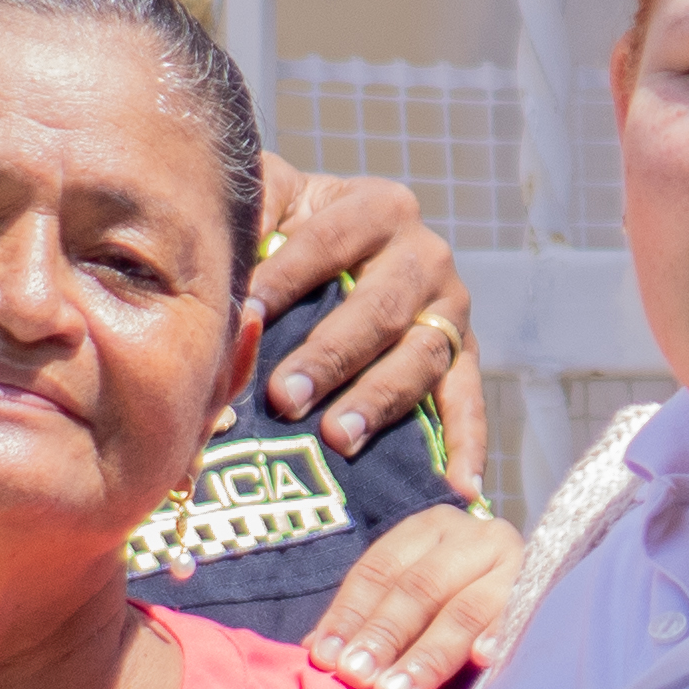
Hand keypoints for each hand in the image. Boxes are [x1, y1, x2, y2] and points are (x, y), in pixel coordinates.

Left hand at [246, 158, 490, 493]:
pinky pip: (468, 401)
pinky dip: (468, 444)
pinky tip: (459, 486)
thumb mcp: (272, 202)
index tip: (246, 316)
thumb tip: (219, 251)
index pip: (329, 241)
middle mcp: (425, 255)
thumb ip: (249, 210)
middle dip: (331, 354)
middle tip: (286, 396)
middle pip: (380, 306)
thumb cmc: (291, 230)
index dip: (287, 276)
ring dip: (380, 400)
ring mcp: (450, 310)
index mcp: (378, 208)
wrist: (346, 253)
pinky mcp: (462, 356)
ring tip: (339, 438)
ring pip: (422, 357)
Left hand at [307, 506, 527, 688]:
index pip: (379, 570)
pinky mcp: (543, 592)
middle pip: (418, 588)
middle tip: (357, 679)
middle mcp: (471, 537)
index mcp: (429, 529)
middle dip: (384, 636)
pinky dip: (498, 637)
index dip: (349, 614)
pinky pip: (516, 617)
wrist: (523, 581)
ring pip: (463, 610)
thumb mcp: (410, 594)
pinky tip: (482, 661)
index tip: (325, 658)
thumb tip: (317, 652)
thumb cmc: (453, 600)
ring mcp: (511, 563)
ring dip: (427, 655)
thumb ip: (370, 617)